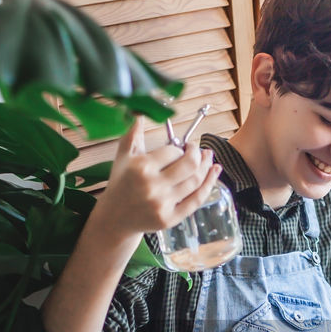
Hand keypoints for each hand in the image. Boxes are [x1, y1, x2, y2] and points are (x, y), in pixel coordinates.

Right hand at [90, 117, 221, 240]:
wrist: (115, 217)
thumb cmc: (121, 184)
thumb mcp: (123, 157)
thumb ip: (133, 134)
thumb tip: (139, 112)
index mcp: (141, 167)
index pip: (173, 151)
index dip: (181, 147)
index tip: (182, 146)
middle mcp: (153, 186)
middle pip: (190, 165)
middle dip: (198, 153)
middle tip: (198, 149)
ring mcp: (163, 204)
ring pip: (196, 181)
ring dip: (207, 166)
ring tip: (208, 157)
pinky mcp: (170, 219)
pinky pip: (196, 200)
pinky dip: (209, 184)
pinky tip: (214, 172)